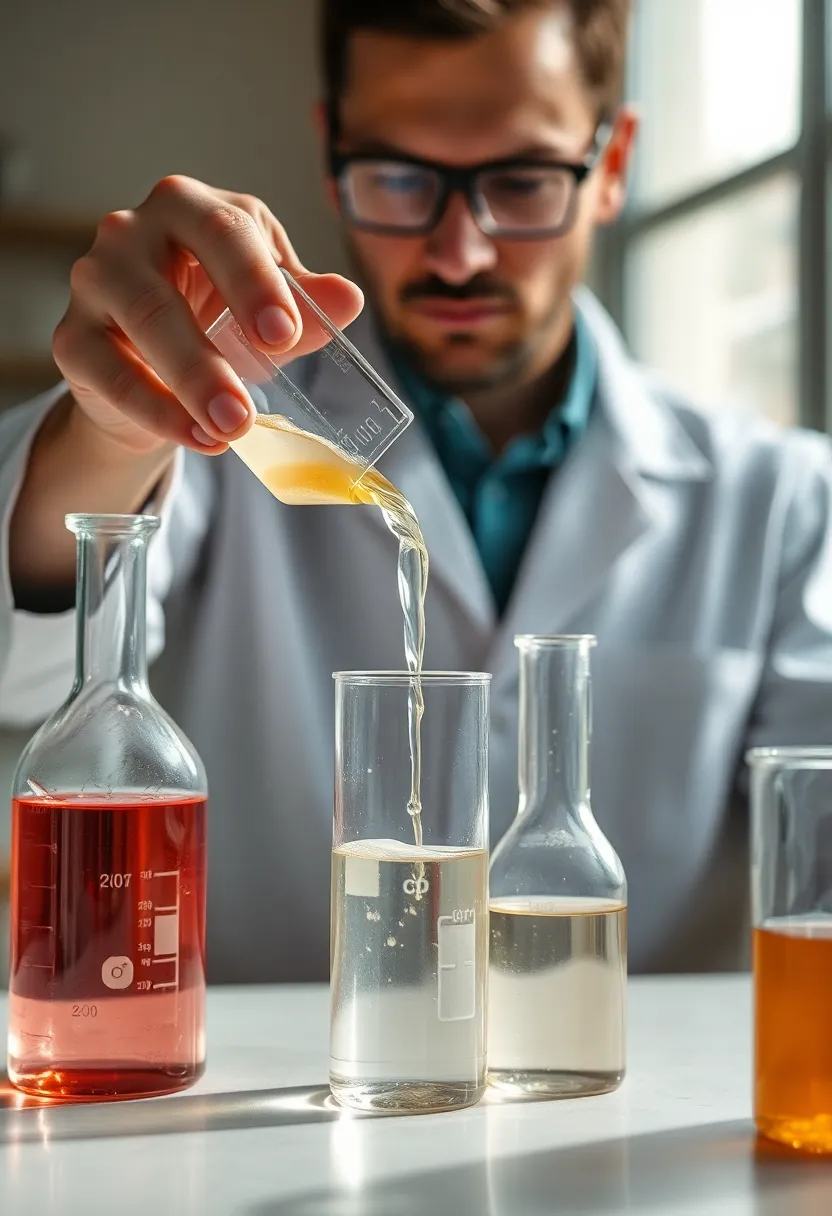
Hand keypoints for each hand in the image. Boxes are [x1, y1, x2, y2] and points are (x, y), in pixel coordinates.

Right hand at [52, 176, 363, 456]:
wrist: (154, 358)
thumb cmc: (216, 312)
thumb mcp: (268, 306)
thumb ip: (306, 304)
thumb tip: (349, 300)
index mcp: (191, 209)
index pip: (225, 229)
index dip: (256, 281)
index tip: (284, 334)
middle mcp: (131, 233)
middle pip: (166, 285)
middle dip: (210, 352)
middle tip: (247, 405)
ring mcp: (95, 282)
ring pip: (138, 327)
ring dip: (188, 384)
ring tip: (231, 428)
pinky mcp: (72, 338)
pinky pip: (109, 374)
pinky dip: (156, 411)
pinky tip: (199, 438)